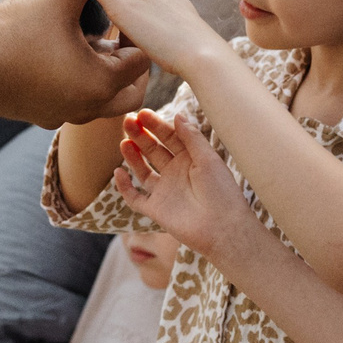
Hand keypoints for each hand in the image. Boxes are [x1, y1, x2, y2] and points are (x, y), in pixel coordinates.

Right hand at [0, 0, 151, 126]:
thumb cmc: (12, 32)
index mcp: (101, 83)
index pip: (141, 60)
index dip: (135, 31)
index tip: (122, 13)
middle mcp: (88, 108)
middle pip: (131, 91)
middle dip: (130, 63)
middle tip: (120, 37)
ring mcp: (63, 115)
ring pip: (103, 100)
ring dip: (104, 72)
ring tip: (93, 41)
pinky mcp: (41, 115)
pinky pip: (74, 102)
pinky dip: (78, 81)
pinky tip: (63, 52)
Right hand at [113, 109, 257, 259]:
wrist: (223, 228)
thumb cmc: (222, 192)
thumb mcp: (208, 159)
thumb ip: (192, 138)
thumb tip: (178, 115)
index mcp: (190, 159)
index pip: (170, 137)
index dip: (156, 125)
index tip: (143, 113)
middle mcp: (176, 173)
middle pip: (153, 150)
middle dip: (141, 135)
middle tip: (128, 121)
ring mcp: (165, 191)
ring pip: (142, 170)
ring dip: (132, 156)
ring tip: (124, 141)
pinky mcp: (156, 209)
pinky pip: (135, 197)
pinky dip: (124, 186)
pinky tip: (119, 172)